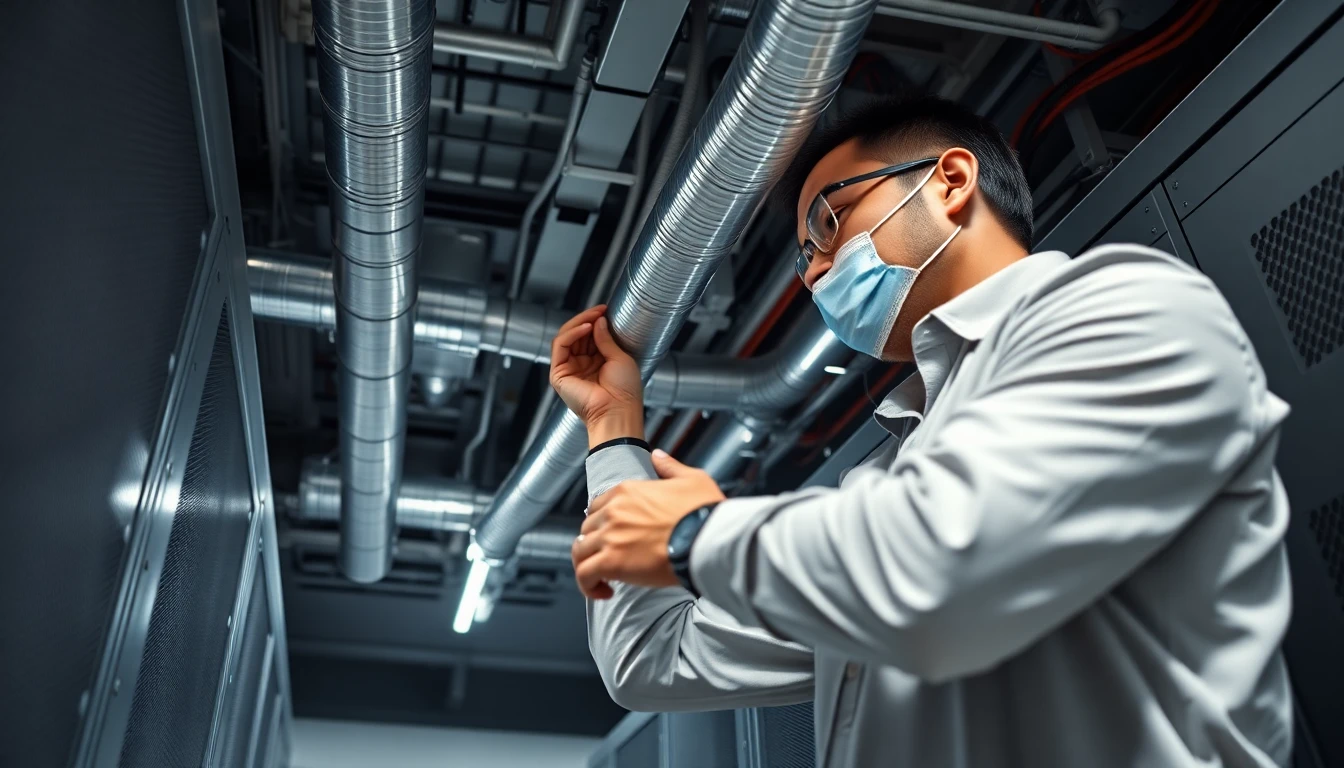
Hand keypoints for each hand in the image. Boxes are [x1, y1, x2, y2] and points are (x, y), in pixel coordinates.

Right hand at [550, 305, 644, 446]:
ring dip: (579, 323)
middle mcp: (581, 365)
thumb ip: (606, 339)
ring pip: (566, 336)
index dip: (595, 321)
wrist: (618, 411)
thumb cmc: (625, 392)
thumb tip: (599, 321)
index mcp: (596, 362)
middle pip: (576, 334)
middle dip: (587, 319)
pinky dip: (571, 333)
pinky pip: (560, 346)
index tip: (606, 310)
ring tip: (593, 317)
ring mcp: (569, 369)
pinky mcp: (559, 374)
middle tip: (600, 310)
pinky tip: (586, 327)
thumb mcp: (619, 358)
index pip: (589, 336)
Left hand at [572, 450, 725, 599]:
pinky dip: (588, 586)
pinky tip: (605, 592)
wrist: (709, 539)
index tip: (613, 538)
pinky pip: (584, 575)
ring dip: (588, 566)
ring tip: (603, 579)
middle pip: (586, 530)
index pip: (597, 507)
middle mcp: (613, 511)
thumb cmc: (705, 512)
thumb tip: (657, 456)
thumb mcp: (692, 479)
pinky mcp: (612, 562)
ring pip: (579, 553)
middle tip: (611, 560)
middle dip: (595, 546)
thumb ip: (670, 467)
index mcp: (627, 491)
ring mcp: (610, 536)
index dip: (602, 524)